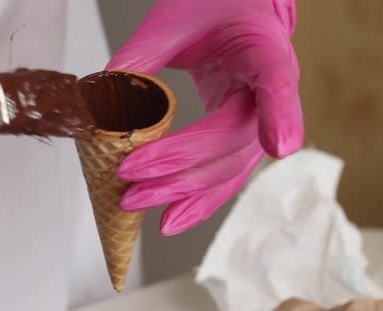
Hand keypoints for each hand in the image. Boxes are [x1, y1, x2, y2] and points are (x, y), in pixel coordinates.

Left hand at [107, 0, 302, 234]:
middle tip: (132, 186)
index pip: (278, 82)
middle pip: (234, 143)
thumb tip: (100, 109)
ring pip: (230, 169)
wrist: (235, 10)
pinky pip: (225, 176)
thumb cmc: (210, 9)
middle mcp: (271, 92)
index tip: (278, 146)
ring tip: (139, 205)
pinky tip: (173, 217)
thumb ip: (138, 60)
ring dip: (184, 193)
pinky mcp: (241, 138)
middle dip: (181, 170)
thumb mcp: (170, 22)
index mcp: (264, 50)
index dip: (281, 114)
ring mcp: (260, 121)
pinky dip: (199, 200)